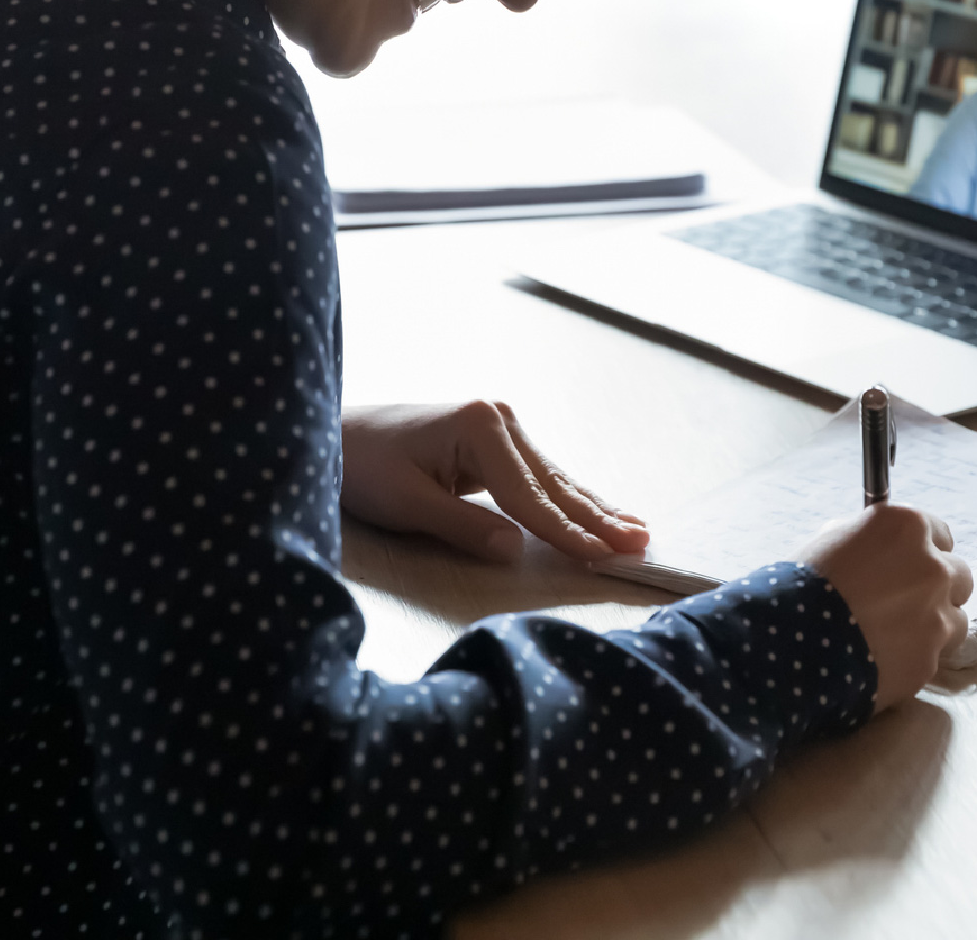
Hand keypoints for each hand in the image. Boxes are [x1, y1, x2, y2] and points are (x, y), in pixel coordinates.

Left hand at [340, 401, 651, 563]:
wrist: (335, 435)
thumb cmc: (363, 468)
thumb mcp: (408, 504)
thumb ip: (464, 527)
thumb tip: (517, 549)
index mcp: (482, 427)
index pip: (531, 495)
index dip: (566, 533)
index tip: (602, 558)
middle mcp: (500, 418)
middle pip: (555, 482)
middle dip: (598, 517)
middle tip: (642, 544)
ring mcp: (501, 426)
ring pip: (556, 479)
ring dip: (595, 508)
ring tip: (638, 531)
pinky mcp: (497, 441)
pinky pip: (541, 477)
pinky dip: (570, 499)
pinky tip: (600, 512)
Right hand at [800, 506, 972, 712]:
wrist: (794, 640)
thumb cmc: (804, 582)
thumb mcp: (832, 540)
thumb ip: (867, 540)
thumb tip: (874, 548)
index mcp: (907, 527)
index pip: (940, 534)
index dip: (923, 550)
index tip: (908, 563)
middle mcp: (933, 567)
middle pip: (959, 575)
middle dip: (937, 587)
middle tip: (906, 601)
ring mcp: (938, 615)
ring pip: (956, 619)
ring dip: (935, 624)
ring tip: (898, 636)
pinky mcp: (932, 659)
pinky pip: (935, 655)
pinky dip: (917, 657)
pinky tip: (886, 659)